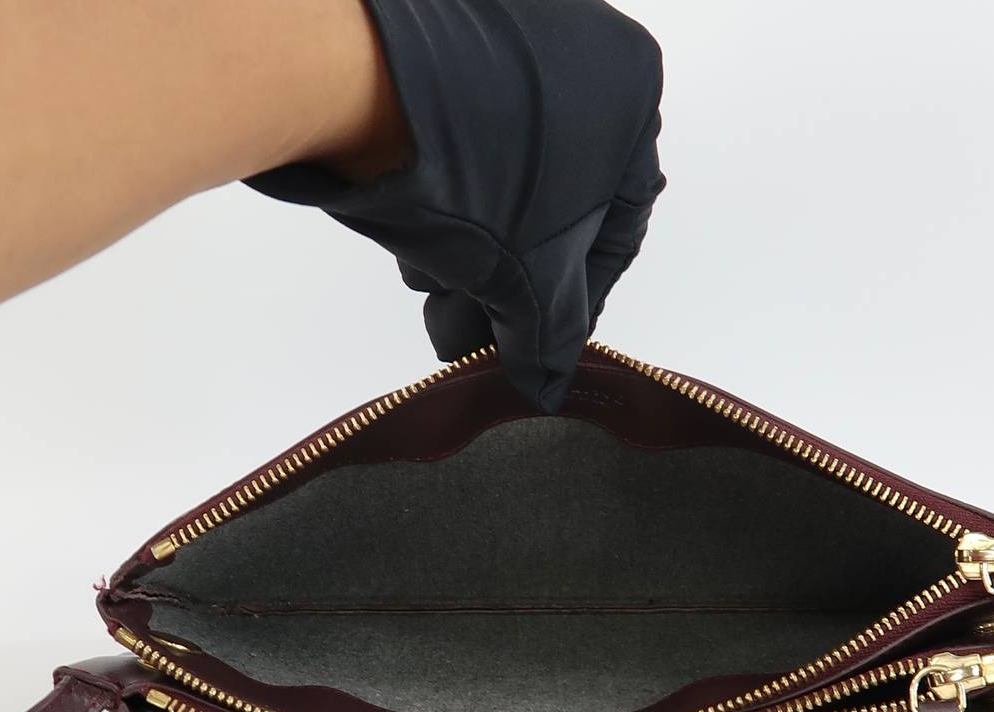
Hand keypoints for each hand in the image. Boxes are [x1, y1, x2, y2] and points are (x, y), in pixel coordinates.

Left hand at [243, 0, 665, 411]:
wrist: (362, 84)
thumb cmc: (478, 169)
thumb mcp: (529, 280)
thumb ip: (549, 338)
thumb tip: (546, 384)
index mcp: (631, 98)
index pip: (614, 234)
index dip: (573, 304)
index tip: (538, 344)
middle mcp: (580, 57)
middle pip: (551, 209)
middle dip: (506, 278)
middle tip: (472, 324)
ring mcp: (510, 44)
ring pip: (501, 179)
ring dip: (469, 244)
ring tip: (433, 277)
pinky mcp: (444, 45)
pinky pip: (457, 140)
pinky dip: (442, 190)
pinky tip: (412, 227)